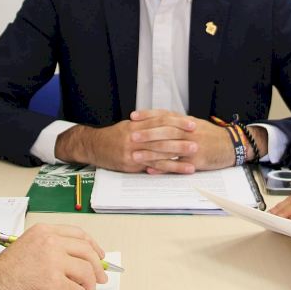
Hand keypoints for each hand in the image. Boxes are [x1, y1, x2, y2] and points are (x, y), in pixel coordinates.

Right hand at [0, 224, 108, 289]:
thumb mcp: (26, 248)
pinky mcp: (54, 287)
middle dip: (98, 269)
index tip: (99, 256)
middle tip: (101, 279)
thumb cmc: (1, 276)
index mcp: (44, 233)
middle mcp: (51, 244)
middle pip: (88, 253)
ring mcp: (53, 265)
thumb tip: (74, 261)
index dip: (93, 247)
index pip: (79, 235)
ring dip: (91, 288)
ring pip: (87, 274)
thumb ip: (48, 249)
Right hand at [57, 112, 250, 173]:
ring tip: (194, 155)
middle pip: (162, 135)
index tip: (192, 123)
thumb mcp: (128, 125)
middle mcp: (135, 136)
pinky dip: (167, 167)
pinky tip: (179, 169)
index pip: (161, 120)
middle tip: (198, 139)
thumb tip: (166, 121)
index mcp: (136, 124)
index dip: (177, 121)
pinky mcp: (131, 164)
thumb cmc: (113, 136)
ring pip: (159, 151)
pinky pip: (152, 166)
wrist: (92, 146)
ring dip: (178, 154)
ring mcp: (133, 151)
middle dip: (181, 137)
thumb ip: (146, 123)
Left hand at [129, 110, 249, 173]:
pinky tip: (150, 169)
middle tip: (131, 135)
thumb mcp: (197, 124)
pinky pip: (176, 164)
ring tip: (135, 155)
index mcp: (187, 121)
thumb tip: (161, 118)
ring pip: (168, 149)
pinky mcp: (196, 160)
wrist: (232, 145)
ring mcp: (192, 146)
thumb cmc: (212, 135)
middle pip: (164, 131)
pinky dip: (163, 167)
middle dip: (146, 133)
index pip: (164, 115)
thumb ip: (179, 121)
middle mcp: (188, 132)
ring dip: (150, 152)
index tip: (133, 116)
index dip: (148, 115)